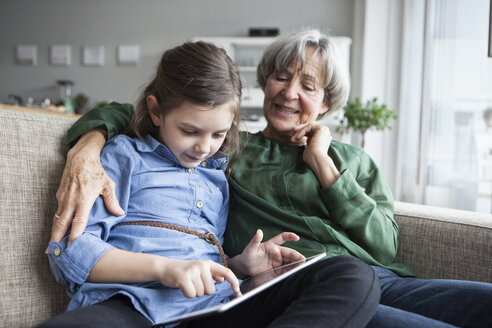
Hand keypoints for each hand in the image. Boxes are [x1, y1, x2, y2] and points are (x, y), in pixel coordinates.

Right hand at [49, 129, 123, 246]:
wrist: (80, 157)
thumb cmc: (97, 171)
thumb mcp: (108, 184)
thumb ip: (112, 200)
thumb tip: (120, 213)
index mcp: (84, 199)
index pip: (78, 222)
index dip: (74, 236)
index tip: (71, 248)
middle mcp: (71, 200)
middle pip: (61, 224)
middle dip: (56, 240)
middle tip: (53, 254)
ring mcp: (63, 197)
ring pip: (56, 219)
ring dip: (53, 233)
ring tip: (51, 248)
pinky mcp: (59, 195)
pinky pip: (56, 212)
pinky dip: (55, 223)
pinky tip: (55, 232)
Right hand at [158, 259, 240, 297]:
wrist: (165, 267)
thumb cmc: (184, 270)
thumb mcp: (199, 268)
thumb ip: (211, 273)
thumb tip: (222, 279)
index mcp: (207, 263)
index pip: (225, 271)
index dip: (233, 280)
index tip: (237, 289)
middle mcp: (202, 266)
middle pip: (211, 290)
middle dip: (202, 291)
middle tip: (193, 283)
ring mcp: (193, 271)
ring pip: (201, 293)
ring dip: (194, 292)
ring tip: (188, 283)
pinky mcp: (184, 278)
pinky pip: (191, 294)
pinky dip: (187, 294)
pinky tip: (182, 286)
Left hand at [230, 229, 304, 277]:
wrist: (244, 267)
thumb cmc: (247, 255)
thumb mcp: (250, 248)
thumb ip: (255, 240)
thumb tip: (259, 231)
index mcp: (271, 245)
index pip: (282, 238)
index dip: (290, 236)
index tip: (297, 238)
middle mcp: (276, 252)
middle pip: (289, 253)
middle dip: (297, 256)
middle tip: (303, 260)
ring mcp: (277, 261)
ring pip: (290, 261)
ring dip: (296, 264)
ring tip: (302, 267)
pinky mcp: (277, 270)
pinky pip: (286, 269)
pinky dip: (291, 271)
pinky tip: (295, 273)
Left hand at [291, 123, 339, 187]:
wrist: (317, 159)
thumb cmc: (312, 158)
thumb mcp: (309, 148)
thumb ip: (309, 142)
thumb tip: (306, 139)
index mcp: (323, 139)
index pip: (311, 133)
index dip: (302, 134)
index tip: (293, 138)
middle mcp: (325, 134)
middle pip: (310, 128)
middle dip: (300, 130)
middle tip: (292, 130)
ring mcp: (324, 131)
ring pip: (309, 127)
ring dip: (299, 132)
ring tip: (293, 139)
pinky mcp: (321, 128)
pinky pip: (309, 126)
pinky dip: (302, 131)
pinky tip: (298, 138)